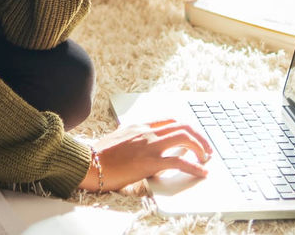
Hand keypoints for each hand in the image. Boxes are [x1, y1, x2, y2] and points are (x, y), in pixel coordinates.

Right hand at [78, 119, 212, 192]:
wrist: (89, 163)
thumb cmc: (100, 155)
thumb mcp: (119, 139)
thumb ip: (134, 138)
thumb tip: (144, 146)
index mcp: (140, 126)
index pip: (170, 121)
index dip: (186, 129)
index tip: (194, 138)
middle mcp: (147, 132)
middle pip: (182, 127)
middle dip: (199, 137)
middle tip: (206, 150)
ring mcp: (149, 145)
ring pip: (185, 138)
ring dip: (200, 148)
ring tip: (206, 159)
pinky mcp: (150, 162)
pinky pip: (179, 162)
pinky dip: (195, 167)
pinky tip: (202, 173)